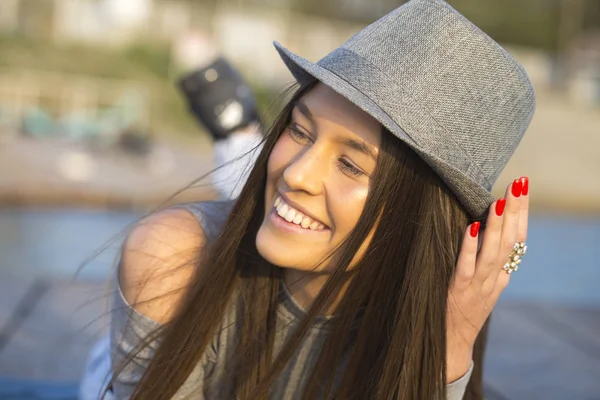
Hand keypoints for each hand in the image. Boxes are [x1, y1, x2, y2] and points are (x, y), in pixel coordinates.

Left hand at [445, 176, 528, 381]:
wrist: (451, 346)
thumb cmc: (462, 312)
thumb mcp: (482, 288)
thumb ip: (486, 263)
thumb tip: (483, 230)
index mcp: (501, 275)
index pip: (517, 239)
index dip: (521, 214)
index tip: (523, 188)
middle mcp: (494, 279)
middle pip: (510, 241)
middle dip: (515, 211)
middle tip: (519, 183)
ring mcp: (478, 286)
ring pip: (493, 252)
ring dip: (497, 226)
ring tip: (500, 200)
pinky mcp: (458, 292)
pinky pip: (466, 267)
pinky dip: (470, 247)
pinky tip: (472, 227)